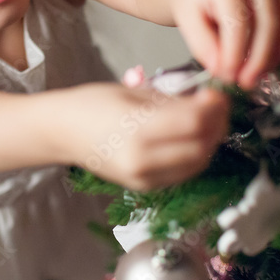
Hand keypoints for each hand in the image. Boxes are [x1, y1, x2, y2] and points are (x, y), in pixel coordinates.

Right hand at [65, 82, 229, 191]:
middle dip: (217, 124)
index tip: (217, 92)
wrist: (62, 132)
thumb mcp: (135, 92)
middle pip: (201, 146)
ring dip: (210, 141)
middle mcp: (142, 159)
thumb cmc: (92, 104)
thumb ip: (172, 101)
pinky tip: (193, 137)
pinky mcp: (145, 187)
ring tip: (208, 120)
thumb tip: (207, 101)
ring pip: (197, 163)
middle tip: (217, 105)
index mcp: (137, 129)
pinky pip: (183, 173)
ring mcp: (144, 178)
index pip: (194, 122)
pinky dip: (196, 155)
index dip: (214, 106)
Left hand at [166, 0, 279, 89]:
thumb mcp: (186, 21)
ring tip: (263, 71)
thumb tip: (224, 69)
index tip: (228, 76)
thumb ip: (203, 45)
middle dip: (260, 58)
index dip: (236, 54)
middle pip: (271, 21)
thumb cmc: (193, 2)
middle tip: (246, 81)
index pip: (239, 21)